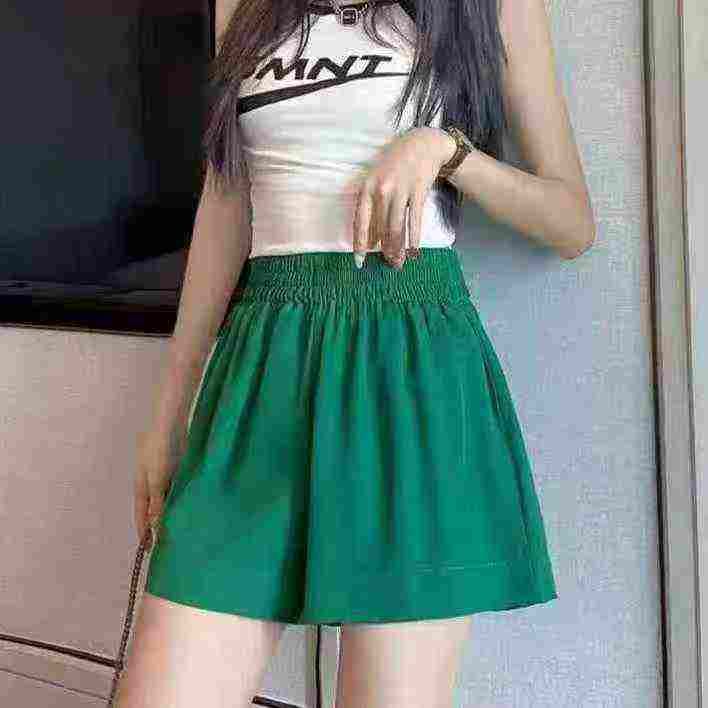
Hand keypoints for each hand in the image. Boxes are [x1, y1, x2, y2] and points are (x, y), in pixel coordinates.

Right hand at [134, 422, 185, 543]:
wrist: (170, 425)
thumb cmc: (158, 451)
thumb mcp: (156, 480)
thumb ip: (157, 502)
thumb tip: (155, 525)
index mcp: (141, 487)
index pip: (142, 515)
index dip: (144, 532)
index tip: (147, 550)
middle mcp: (151, 483)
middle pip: (154, 509)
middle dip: (157, 525)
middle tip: (165, 543)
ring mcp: (164, 475)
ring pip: (167, 499)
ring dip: (171, 512)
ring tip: (179, 529)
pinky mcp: (178, 468)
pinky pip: (178, 489)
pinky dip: (181, 498)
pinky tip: (190, 506)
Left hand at [352, 126, 456, 268]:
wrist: (422, 143)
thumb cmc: (395, 164)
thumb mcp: (376, 180)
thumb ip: (372, 207)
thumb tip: (370, 239)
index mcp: (367, 188)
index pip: (360, 221)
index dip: (359, 243)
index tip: (359, 260)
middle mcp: (381, 190)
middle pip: (380, 228)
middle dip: (384, 250)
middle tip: (388, 265)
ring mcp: (400, 190)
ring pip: (396, 227)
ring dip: (397, 248)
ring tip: (399, 262)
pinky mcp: (417, 191)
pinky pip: (414, 220)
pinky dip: (414, 237)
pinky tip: (414, 251)